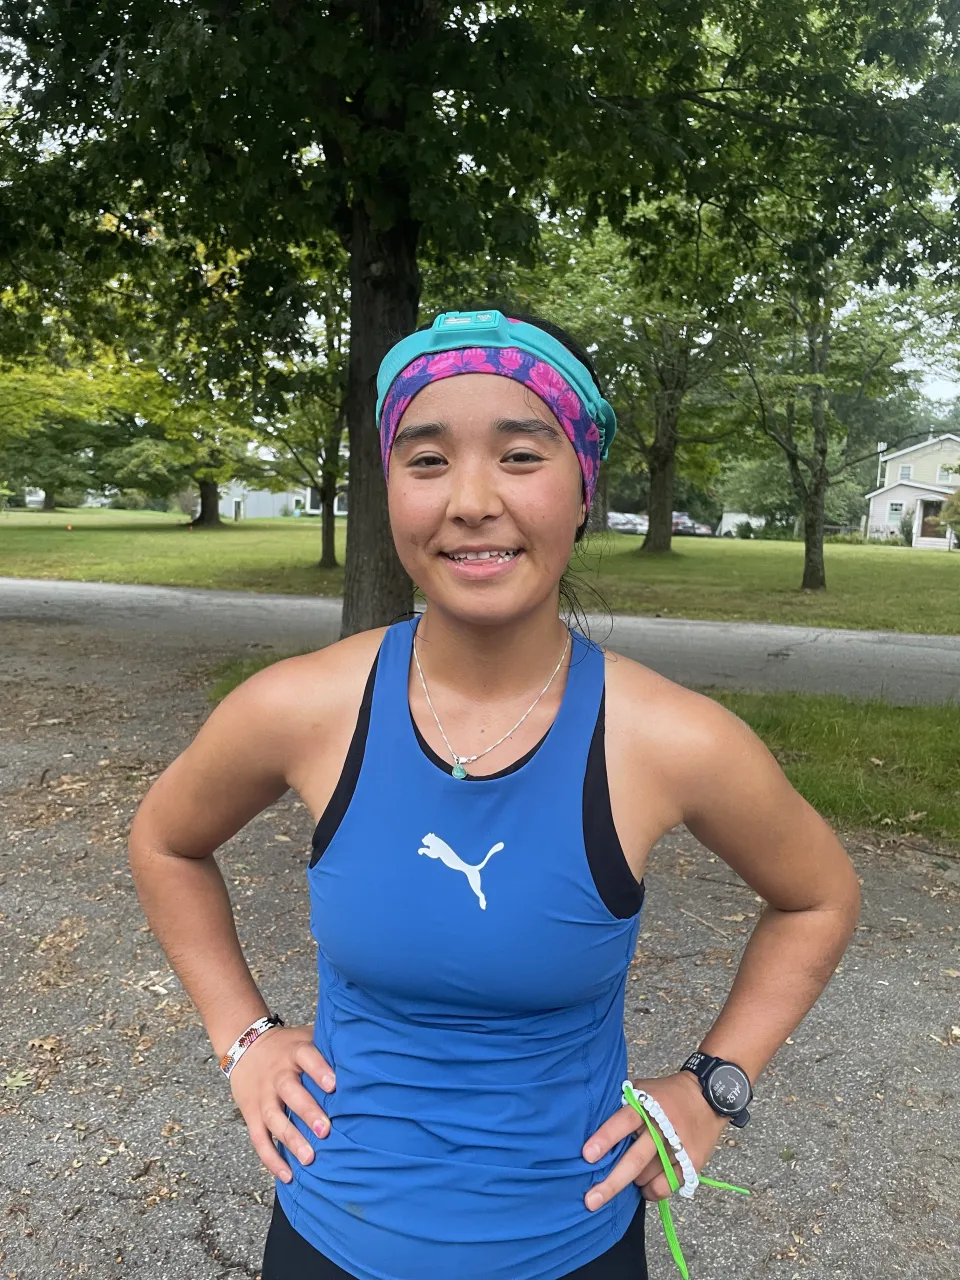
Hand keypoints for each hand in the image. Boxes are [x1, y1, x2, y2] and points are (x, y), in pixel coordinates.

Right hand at [227, 1022, 335, 1183]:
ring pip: (274, 1119)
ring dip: (291, 1140)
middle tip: (325, 1130)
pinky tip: (288, 1175)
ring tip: (309, 1158)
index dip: (319, 1070)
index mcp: (294, 1052)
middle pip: (290, 1092)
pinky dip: (272, 1159)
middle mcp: (277, 1075)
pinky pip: (259, 1140)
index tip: (334, 1086)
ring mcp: (263, 1096)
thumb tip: (368, 1053)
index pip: (306, 1057)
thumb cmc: (288, 1045)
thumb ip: (330, 1044)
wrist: (244, 1045)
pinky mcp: (251, 1114)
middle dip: (307, 1111)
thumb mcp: (306, 1037)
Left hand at [582, 1071, 729, 1208]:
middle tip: (590, 1200)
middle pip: (635, 1160)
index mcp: (647, 1106)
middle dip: (611, 1183)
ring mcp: (678, 1148)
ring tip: (629, 1173)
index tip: (587, 1156)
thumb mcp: (644, 1089)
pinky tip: (645, 1185)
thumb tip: (594, 1125)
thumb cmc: (667, 1093)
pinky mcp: (691, 1163)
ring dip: (632, 1181)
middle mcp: (662, 1128)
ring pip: (647, 1177)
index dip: (605, 1139)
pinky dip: (650, 1191)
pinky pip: (665, 1187)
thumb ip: (624, 1105)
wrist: (709, 1096)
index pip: (623, 1122)